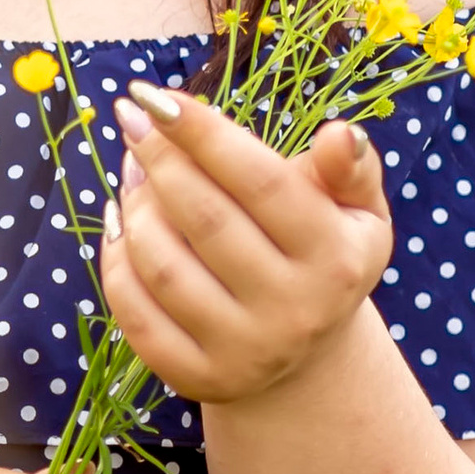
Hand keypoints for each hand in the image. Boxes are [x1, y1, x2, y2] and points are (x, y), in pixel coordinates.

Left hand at [102, 79, 392, 406]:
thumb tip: (338, 134)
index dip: (203, 133)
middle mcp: (294, 311)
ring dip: (134, 209)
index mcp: (336, 258)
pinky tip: (121, 227)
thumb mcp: (358, 213)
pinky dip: (116, 262)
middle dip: (159, 161)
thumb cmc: (325, 258)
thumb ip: (352, 169)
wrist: (308, 362)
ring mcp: (244, 351)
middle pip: (205, 220)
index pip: (261, 182)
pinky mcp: (198, 379)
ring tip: (134, 175)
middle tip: (135, 123)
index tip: (155, 94)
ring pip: (162, 267)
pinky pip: (135, 314)